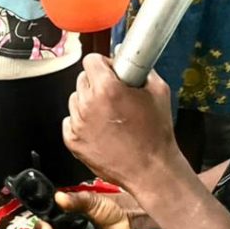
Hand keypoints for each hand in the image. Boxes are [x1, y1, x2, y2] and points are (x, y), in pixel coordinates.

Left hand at [63, 54, 178, 192]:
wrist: (151, 169)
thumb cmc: (156, 135)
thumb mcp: (159, 91)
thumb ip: (141, 69)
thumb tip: (126, 58)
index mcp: (106, 89)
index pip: (91, 61)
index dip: (103, 64)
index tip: (110, 71)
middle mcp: (88, 104)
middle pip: (82, 79)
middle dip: (97, 83)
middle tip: (113, 95)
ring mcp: (78, 124)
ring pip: (75, 100)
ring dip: (88, 103)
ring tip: (109, 116)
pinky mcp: (73, 141)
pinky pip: (70, 121)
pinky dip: (82, 122)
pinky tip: (100, 129)